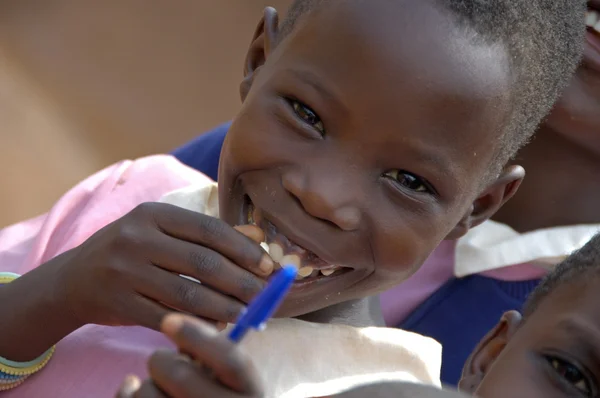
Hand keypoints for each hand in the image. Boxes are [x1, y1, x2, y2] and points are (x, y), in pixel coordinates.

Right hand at [56, 202, 272, 330]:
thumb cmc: (131, 250)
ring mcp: (124, 272)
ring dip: (225, 307)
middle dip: (241, 281)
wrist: (74, 278)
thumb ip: (209, 233)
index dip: (244, 249)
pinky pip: (168, 317)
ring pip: (188, 293)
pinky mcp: (118, 303)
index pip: (209, 229)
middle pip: (203, 262)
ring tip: (248, 313)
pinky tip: (218, 326)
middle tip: (265, 295)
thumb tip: (258, 236)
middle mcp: (136, 238)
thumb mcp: (162, 231)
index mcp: (153, 214)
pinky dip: (198, 323)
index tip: (268, 266)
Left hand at [115, 314, 263, 397]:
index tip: (169, 318)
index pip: (228, 359)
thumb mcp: (226, 368)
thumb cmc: (217, 387)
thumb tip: (179, 315)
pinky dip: (126, 393)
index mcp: (251, 389)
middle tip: (161, 357)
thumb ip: (211, 346)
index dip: (198, 336)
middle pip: (183, 377)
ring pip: (149, 394)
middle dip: (162, 359)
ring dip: (146, 382)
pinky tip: (132, 387)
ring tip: (158, 383)